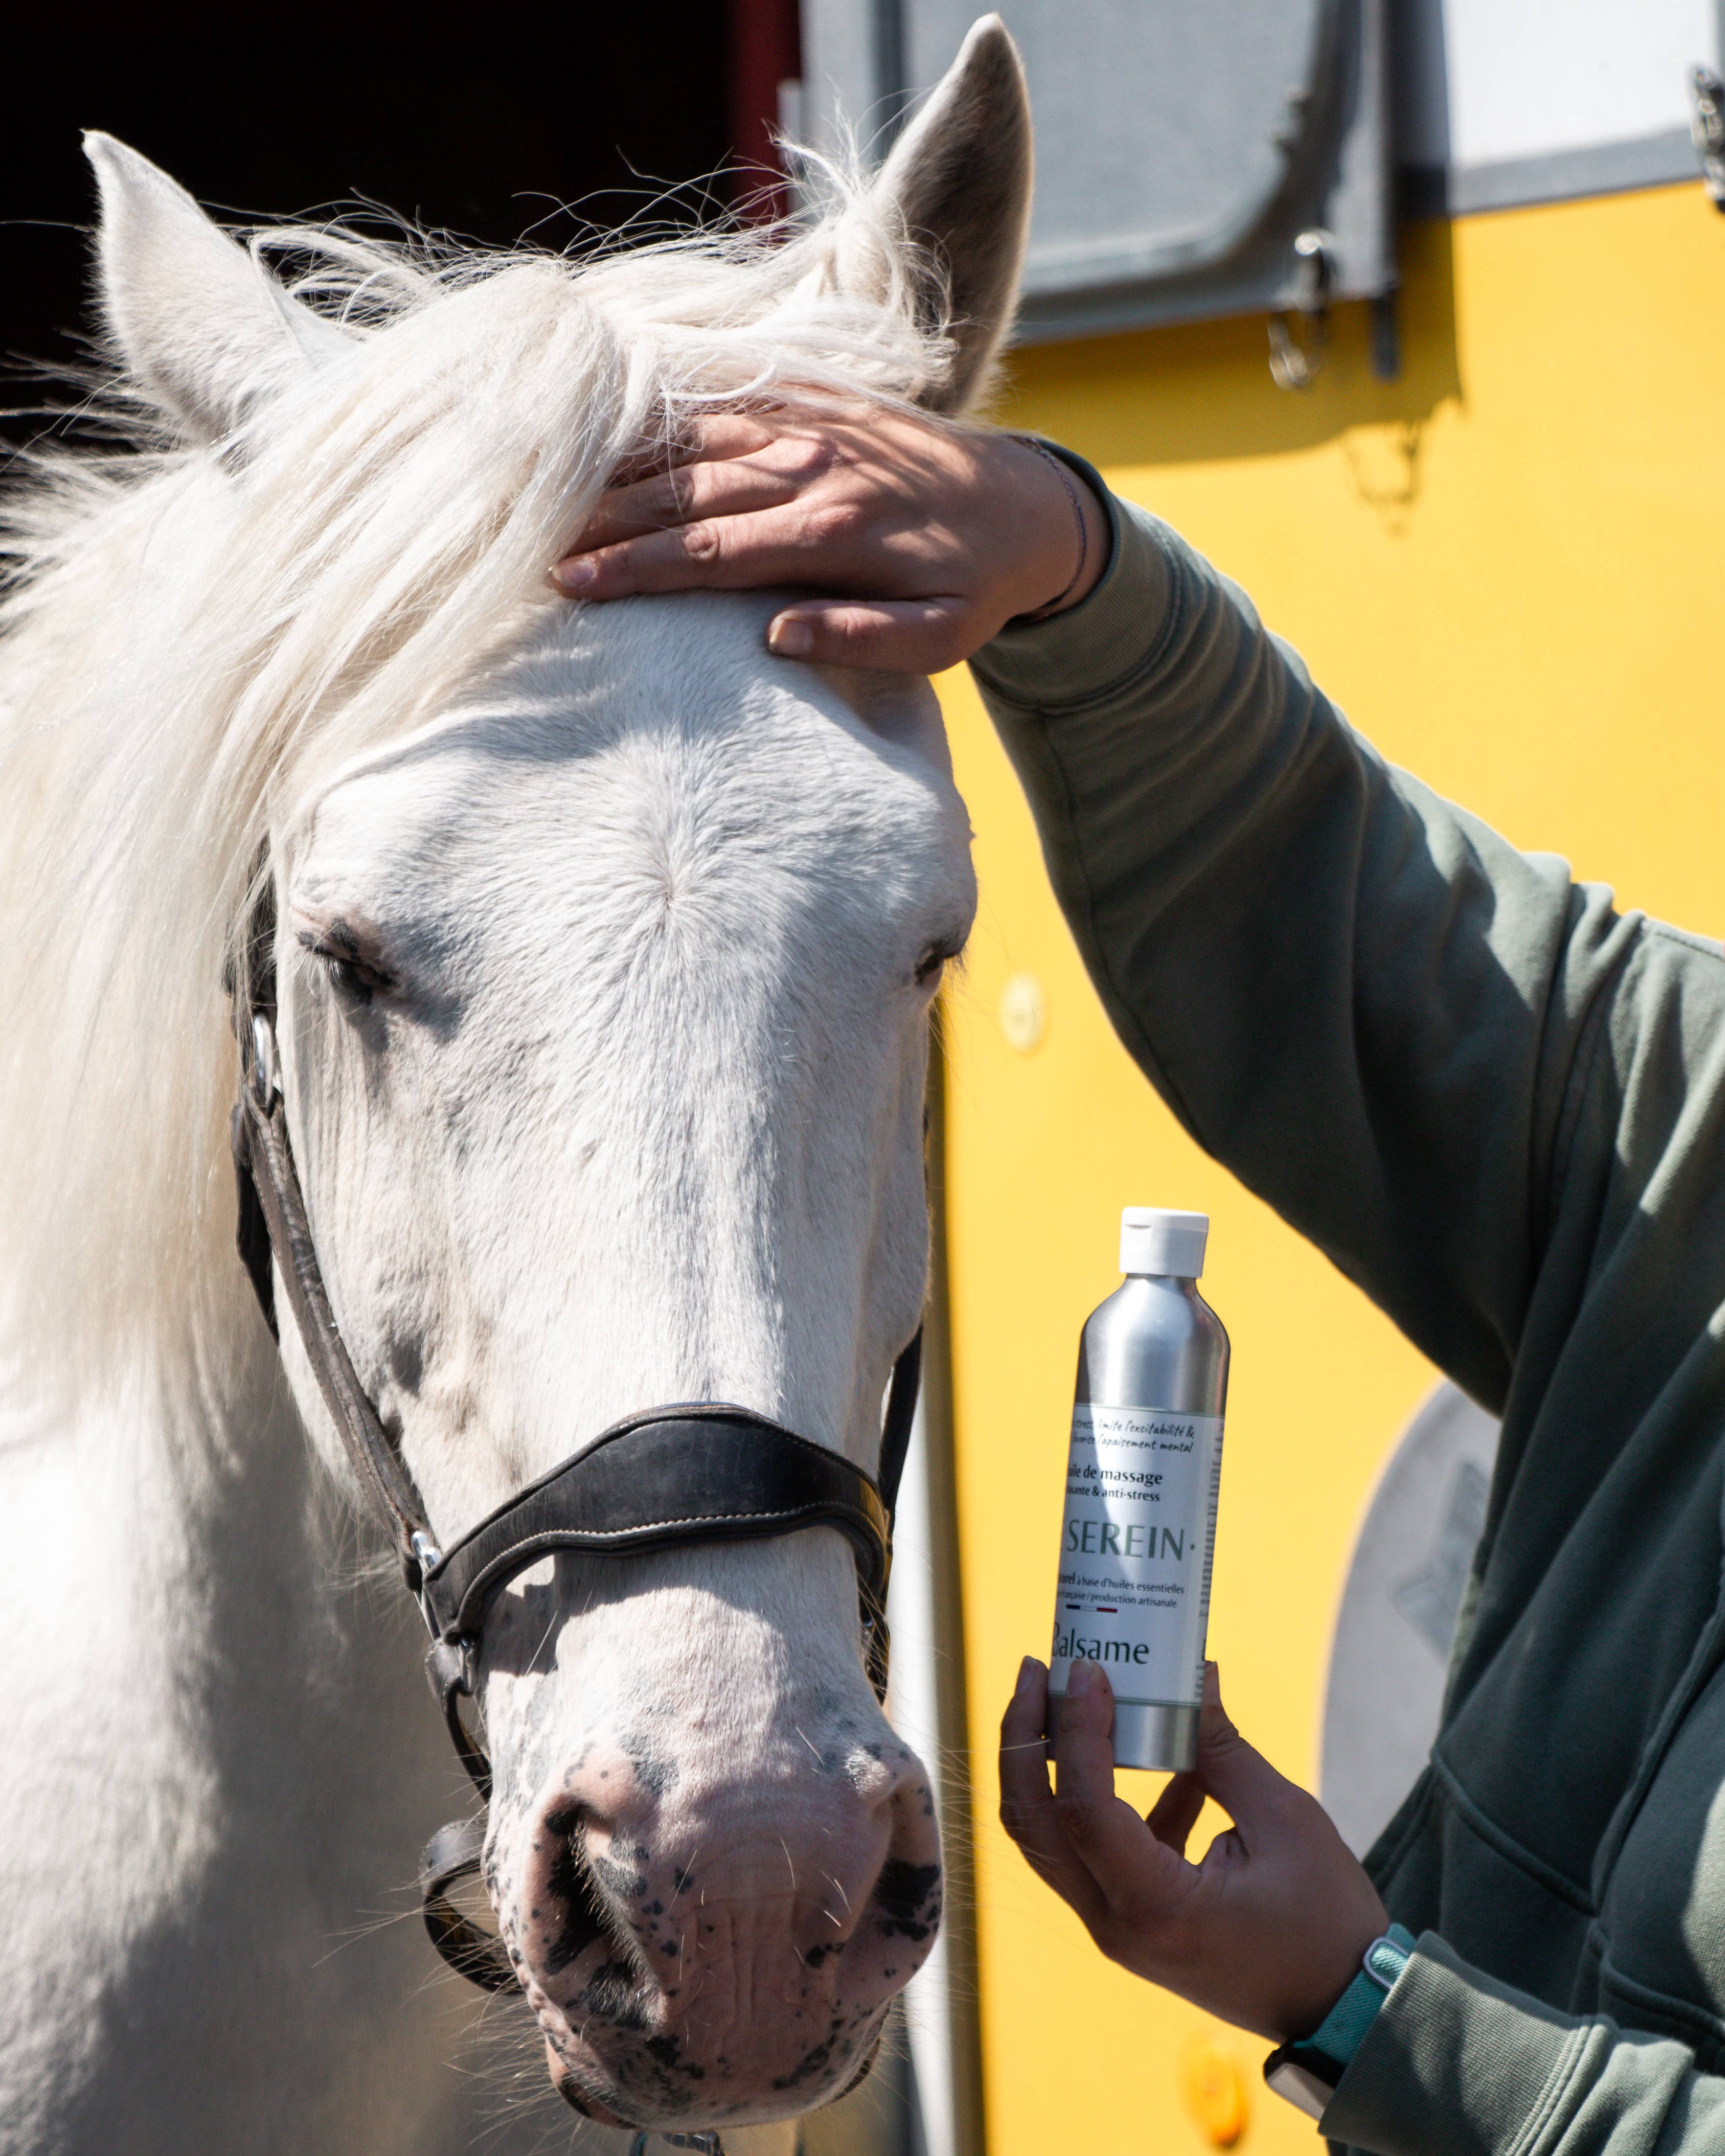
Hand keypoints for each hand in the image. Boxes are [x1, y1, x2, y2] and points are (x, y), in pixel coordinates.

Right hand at [550, 405, 1107, 673]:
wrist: (1030, 502)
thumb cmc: (976, 586)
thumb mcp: (943, 638)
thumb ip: (863, 640)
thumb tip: (775, 640)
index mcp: (838, 532)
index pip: (713, 554)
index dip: (637, 569)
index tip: (571, 586)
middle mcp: (817, 468)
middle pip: (688, 496)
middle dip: (604, 522)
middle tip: (529, 546)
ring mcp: (814, 425)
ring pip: (695, 444)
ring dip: (621, 471)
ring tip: (552, 498)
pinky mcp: (816, 398)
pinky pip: (727, 402)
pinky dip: (667, 419)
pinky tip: (612, 436)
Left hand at [999, 1657, 1387, 2041]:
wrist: (1344, 2010)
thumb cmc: (1325, 1922)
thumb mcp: (1284, 1821)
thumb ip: (1224, 1748)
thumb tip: (1195, 1673)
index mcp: (1154, 1908)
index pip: (1083, 1809)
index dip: (1077, 1731)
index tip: (1087, 1671)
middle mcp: (1116, 1925)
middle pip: (1034, 1824)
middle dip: (1024, 1741)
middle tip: (1035, 1669)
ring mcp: (1117, 1928)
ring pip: (1051, 1837)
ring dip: (1050, 1763)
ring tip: (1070, 1691)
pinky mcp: (1133, 1919)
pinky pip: (1097, 1849)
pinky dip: (1111, 1795)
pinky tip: (1166, 1752)